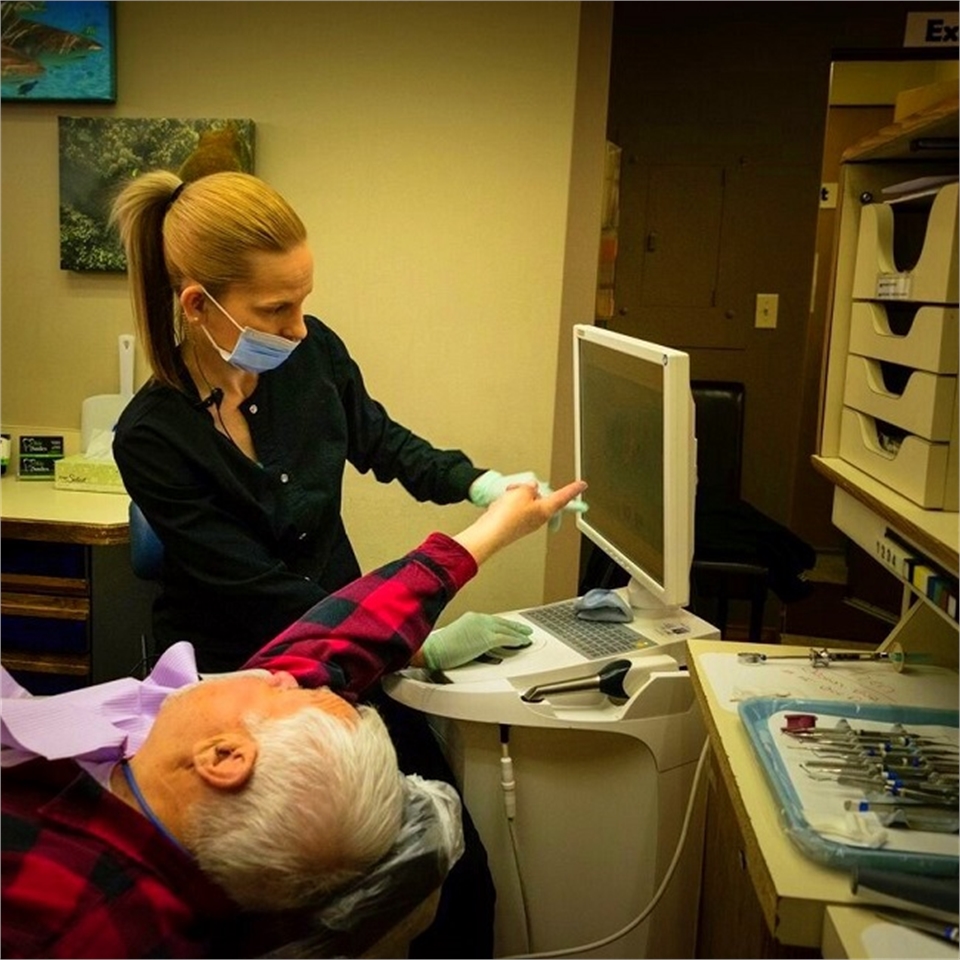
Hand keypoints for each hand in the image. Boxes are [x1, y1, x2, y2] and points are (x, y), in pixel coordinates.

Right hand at [418, 612, 533, 670]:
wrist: (433, 650)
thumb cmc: (440, 647)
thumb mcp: (458, 636)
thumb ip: (470, 637)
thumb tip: (476, 644)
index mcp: (472, 617)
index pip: (493, 620)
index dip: (504, 625)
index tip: (511, 628)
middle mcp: (479, 619)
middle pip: (502, 623)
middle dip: (515, 627)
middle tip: (525, 630)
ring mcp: (483, 627)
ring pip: (507, 630)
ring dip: (519, 634)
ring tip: (527, 638)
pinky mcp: (486, 638)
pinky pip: (506, 638)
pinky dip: (516, 641)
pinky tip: (522, 643)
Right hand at [454, 478, 587, 564]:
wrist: (489, 534)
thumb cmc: (507, 518)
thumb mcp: (522, 492)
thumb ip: (529, 487)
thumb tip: (531, 487)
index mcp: (545, 510)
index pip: (563, 497)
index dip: (573, 490)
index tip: (581, 485)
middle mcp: (538, 518)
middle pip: (540, 497)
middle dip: (529, 490)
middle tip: (520, 488)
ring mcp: (527, 523)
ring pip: (525, 502)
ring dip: (516, 496)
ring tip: (507, 498)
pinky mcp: (515, 525)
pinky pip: (514, 509)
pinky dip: (508, 504)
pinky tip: (500, 506)